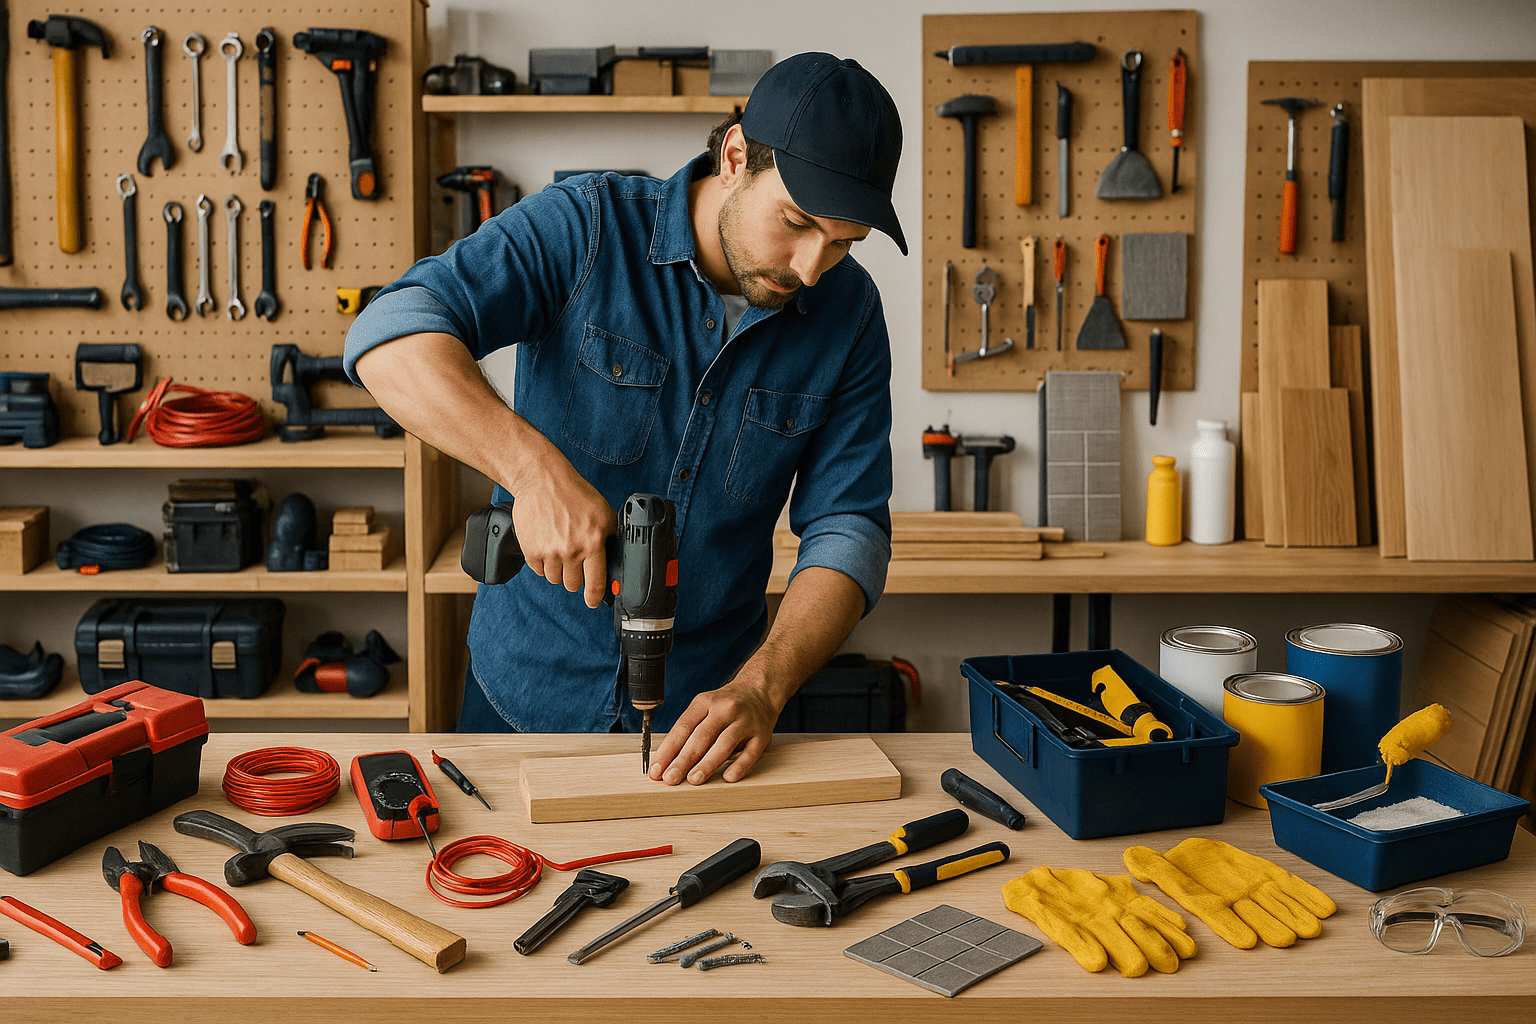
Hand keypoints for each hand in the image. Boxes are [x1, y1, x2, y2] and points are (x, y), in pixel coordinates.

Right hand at [506, 451, 614, 608]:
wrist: (542, 480)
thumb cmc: (574, 494)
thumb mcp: (604, 514)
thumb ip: (610, 538)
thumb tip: (616, 560)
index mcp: (592, 543)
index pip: (595, 583)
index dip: (594, 598)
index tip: (593, 602)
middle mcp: (570, 550)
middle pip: (572, 585)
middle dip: (576, 577)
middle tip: (575, 562)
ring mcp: (549, 552)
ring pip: (555, 579)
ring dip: (559, 570)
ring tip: (561, 550)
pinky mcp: (531, 550)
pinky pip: (539, 571)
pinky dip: (543, 564)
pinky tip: (548, 546)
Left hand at [647, 676, 783, 785]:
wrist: (760, 691)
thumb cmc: (726, 705)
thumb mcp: (704, 707)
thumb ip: (689, 729)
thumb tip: (666, 760)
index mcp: (705, 702)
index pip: (683, 727)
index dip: (668, 750)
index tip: (657, 769)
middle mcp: (725, 709)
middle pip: (702, 737)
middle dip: (684, 759)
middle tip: (670, 778)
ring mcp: (745, 721)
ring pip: (725, 744)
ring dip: (708, 763)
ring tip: (694, 780)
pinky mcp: (762, 734)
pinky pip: (751, 753)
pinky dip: (739, 766)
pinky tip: (728, 777)